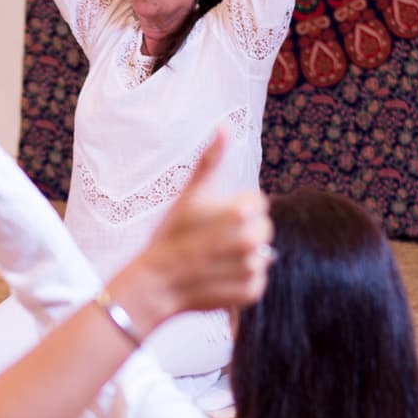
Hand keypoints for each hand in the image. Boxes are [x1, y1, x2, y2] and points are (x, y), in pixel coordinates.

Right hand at [115, 131, 272, 327]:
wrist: (155, 283)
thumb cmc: (170, 235)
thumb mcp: (189, 194)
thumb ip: (211, 160)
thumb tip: (224, 125)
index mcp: (242, 211)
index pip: (258, 204)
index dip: (235, 210)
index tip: (213, 221)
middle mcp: (253, 240)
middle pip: (262, 229)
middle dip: (242, 232)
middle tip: (212, 241)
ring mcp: (253, 268)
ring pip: (260, 254)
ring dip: (241, 257)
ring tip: (212, 260)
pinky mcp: (251, 292)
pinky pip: (255, 280)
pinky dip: (240, 280)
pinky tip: (216, 277)